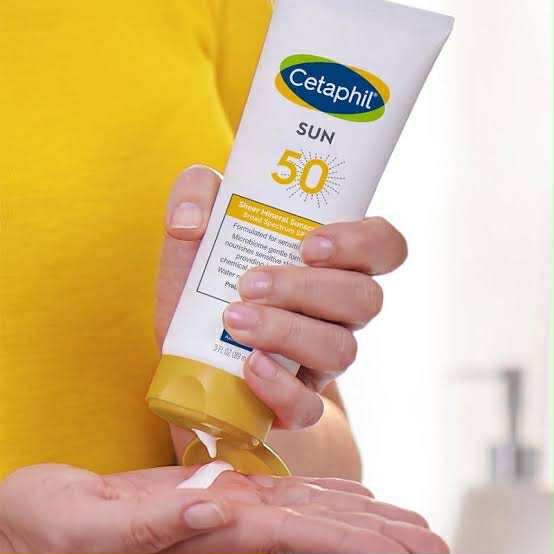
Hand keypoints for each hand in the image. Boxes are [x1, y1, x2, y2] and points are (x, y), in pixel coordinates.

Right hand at [0, 464, 447, 552]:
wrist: (25, 524)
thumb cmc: (41, 530)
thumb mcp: (82, 524)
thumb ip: (151, 518)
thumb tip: (217, 498)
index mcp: (204, 531)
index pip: (297, 536)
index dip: (356, 541)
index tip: (411, 547)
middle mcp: (221, 526)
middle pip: (315, 531)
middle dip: (377, 538)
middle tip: (432, 540)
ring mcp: (217, 512)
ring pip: (302, 514)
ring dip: (357, 519)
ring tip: (405, 526)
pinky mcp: (205, 494)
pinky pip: (273, 499)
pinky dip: (315, 501)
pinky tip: (344, 503)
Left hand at [156, 165, 406, 428]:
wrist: (185, 352)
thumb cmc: (202, 283)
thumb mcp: (195, 229)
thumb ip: (195, 194)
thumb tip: (191, 222)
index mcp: (330, 263)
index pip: (383, 246)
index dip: (363, 243)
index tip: (309, 244)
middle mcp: (338, 310)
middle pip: (364, 298)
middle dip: (307, 289)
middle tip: (251, 283)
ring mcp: (321, 358)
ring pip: (341, 349)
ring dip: (288, 332)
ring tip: (234, 319)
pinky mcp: (297, 400)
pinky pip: (309, 406)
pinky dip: (281, 388)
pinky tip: (248, 366)